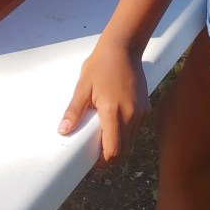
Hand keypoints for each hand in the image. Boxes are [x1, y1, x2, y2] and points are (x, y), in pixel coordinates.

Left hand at [57, 39, 149, 163]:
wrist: (123, 48)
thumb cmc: (100, 65)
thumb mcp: (83, 87)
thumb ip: (74, 111)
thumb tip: (63, 131)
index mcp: (113, 112)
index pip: (113, 150)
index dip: (103, 162)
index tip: (92, 162)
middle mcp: (131, 115)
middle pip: (123, 150)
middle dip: (109, 155)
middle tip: (95, 149)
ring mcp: (140, 112)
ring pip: (131, 140)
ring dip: (118, 143)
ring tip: (103, 132)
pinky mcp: (146, 108)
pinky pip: (136, 128)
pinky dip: (126, 131)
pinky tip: (115, 120)